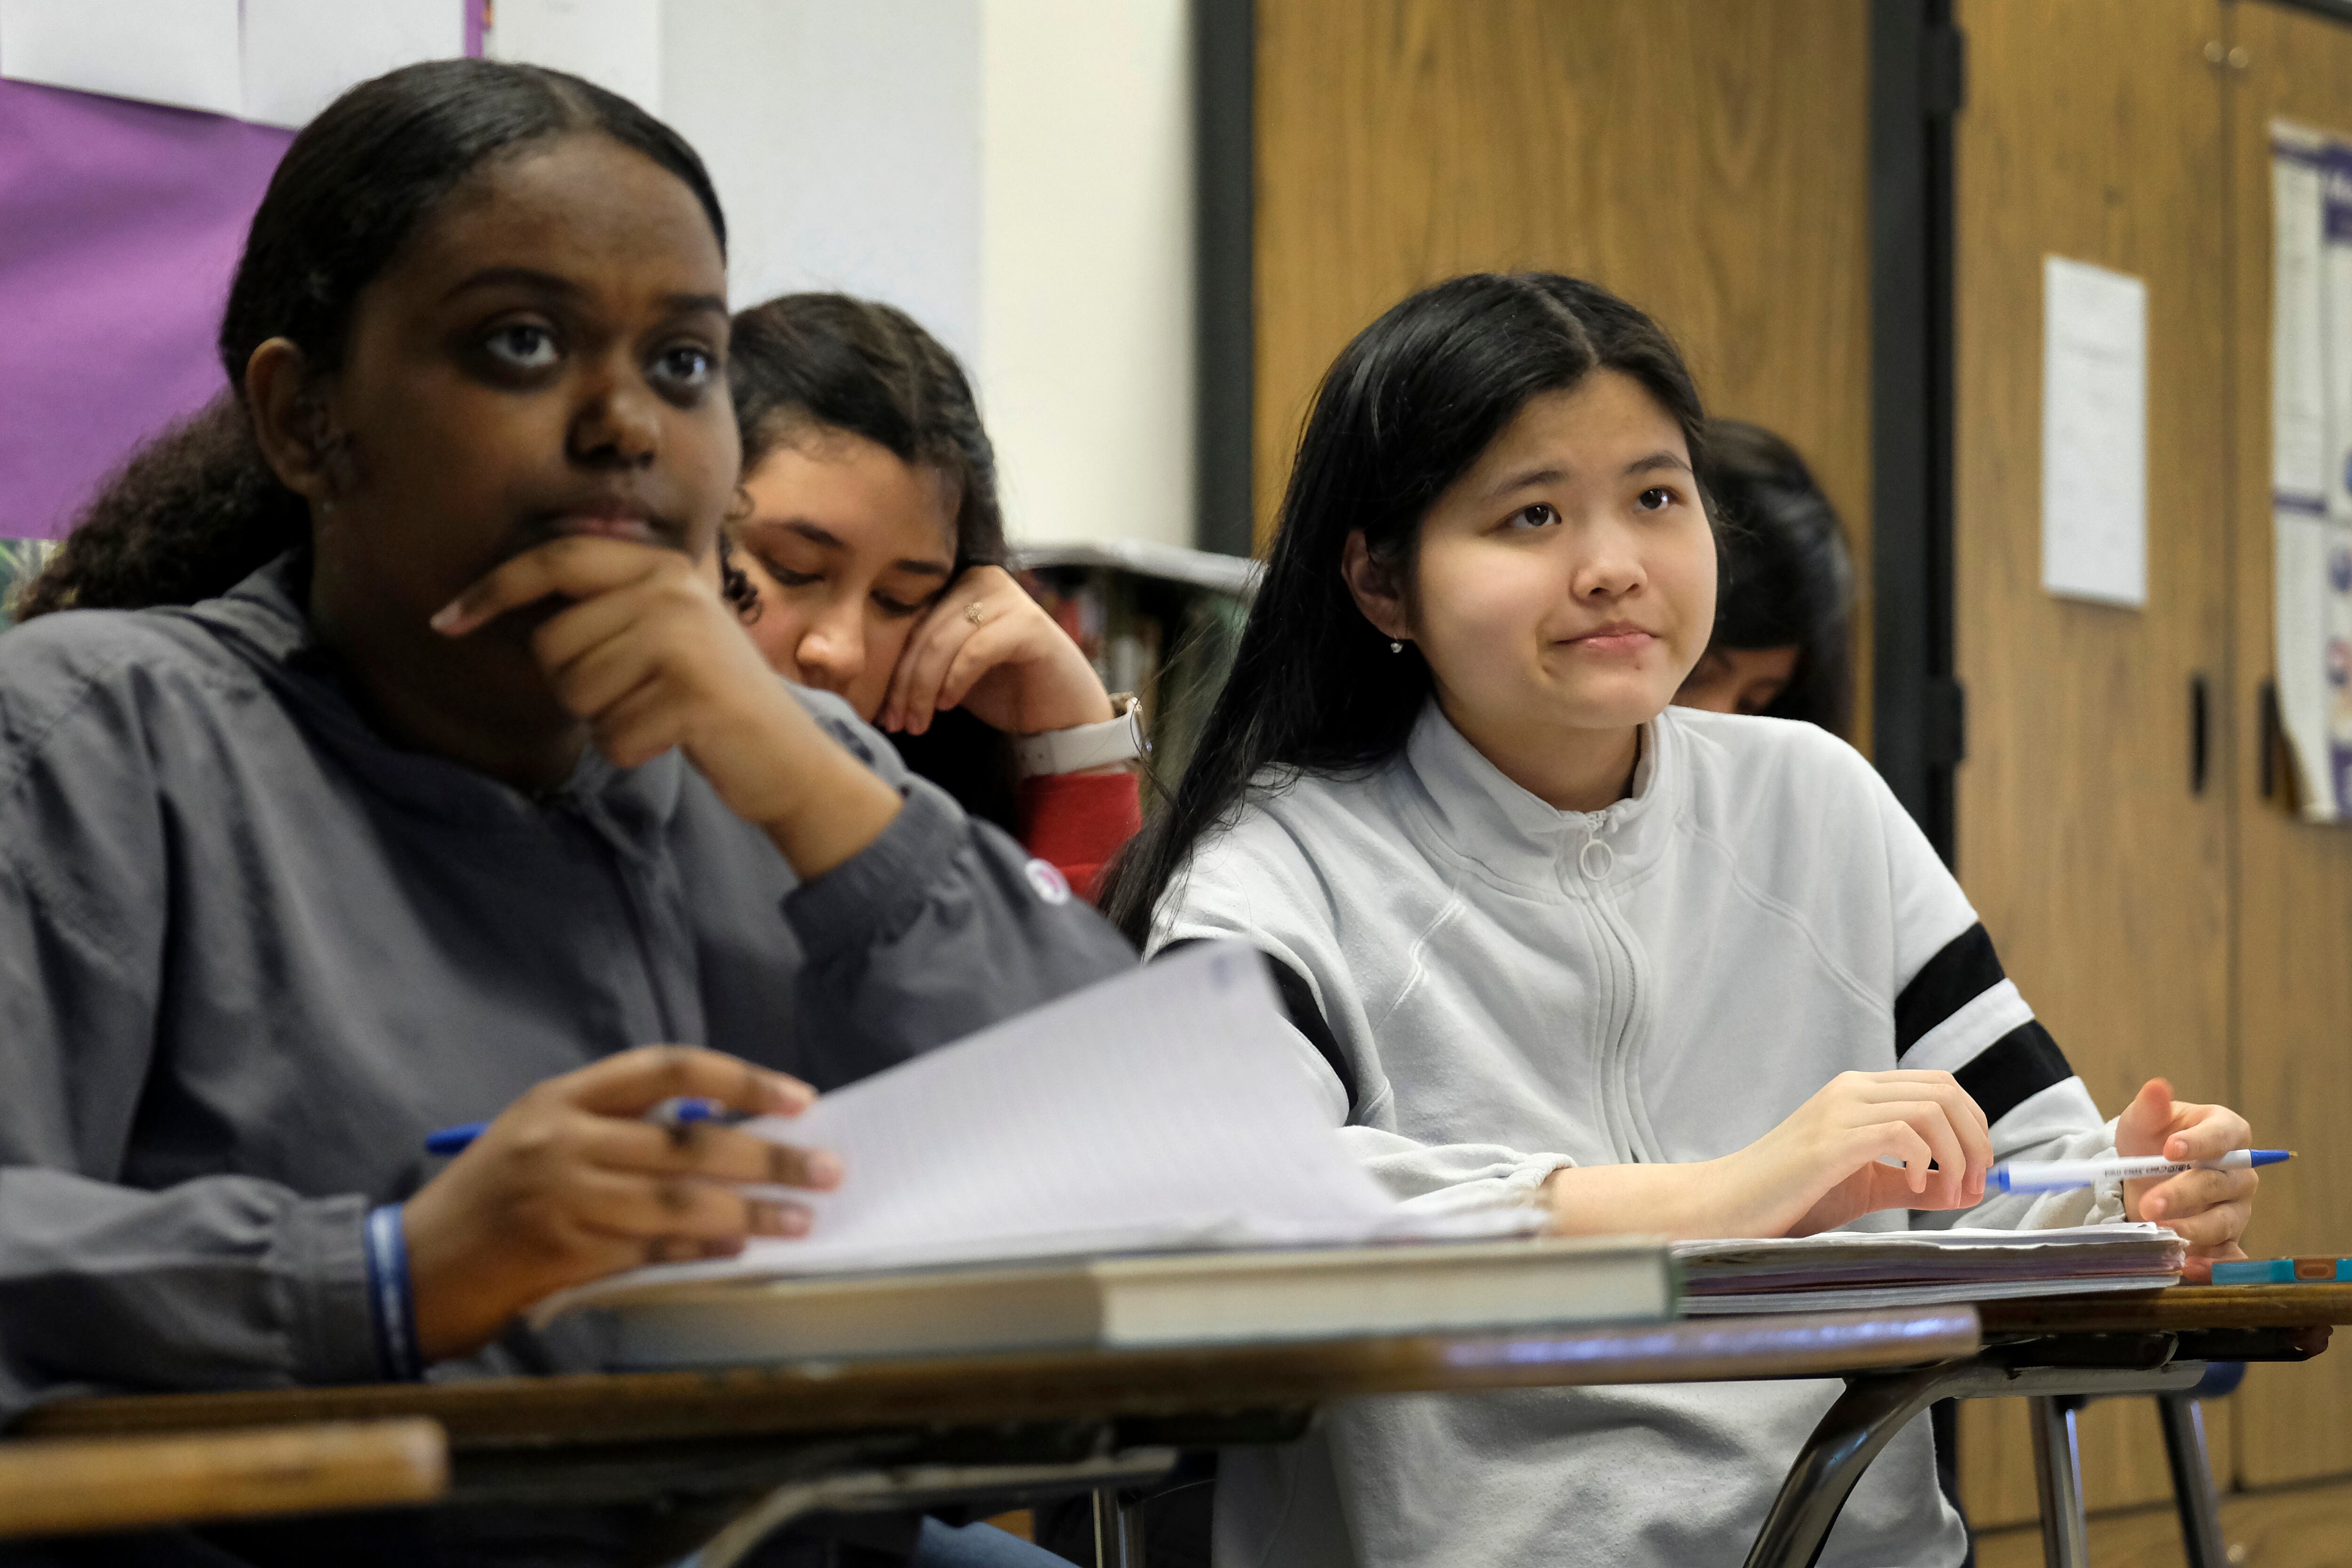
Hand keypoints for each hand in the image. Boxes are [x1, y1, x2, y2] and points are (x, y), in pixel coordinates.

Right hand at [402, 1046, 836, 1360]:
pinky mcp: (564, 1255)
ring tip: (803, 1218)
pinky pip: (651, 1251)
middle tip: (828, 1168)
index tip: (799, 1099)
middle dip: (768, 1155)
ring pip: (681, 1200)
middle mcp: (565, 1139)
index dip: (740, 1079)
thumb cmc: (490, 1197)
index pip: (669, 1069)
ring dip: (751, 1212)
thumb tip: (720, 1129)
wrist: (410, 1267)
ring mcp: (564, 1198)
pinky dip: (701, 1251)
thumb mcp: (542, 1133)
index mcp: (563, 1097)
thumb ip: (619, 1126)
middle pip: (690, 1139)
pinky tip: (741, 1249)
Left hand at [434, 537, 900, 874]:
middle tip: (636, 693)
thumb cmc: (710, 699)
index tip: (444, 621)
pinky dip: (632, 749)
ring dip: (606, 719)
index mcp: (661, 567)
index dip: (493, 589)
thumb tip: (516, 602)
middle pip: (555, 645)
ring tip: (659, 712)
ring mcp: (683, 641)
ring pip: (576, 692)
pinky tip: (673, 738)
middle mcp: (672, 591)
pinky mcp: (690, 695)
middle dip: (577, 686)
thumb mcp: (665, 631)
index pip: (557, 561)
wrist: (788, 758)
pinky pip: (610, 735)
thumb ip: (609, 604)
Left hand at [878, 566, 1113, 739]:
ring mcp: (1009, 597)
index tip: (883, 713)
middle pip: (923, 632)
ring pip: (943, 641)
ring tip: (918, 722)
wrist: (1062, 716)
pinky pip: (976, 649)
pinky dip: (956, 679)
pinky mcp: (1030, 623)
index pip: (910, 622)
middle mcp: (982, 579)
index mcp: (959, 585)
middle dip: (904, 684)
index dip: (891, 669)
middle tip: (897, 723)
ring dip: (923, 688)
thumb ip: (920, 660)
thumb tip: (863, 677)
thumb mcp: (950, 673)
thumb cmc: (1006, 693)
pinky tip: (948, 704)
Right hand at [1545, 1070, 1990, 1240]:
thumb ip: (1912, 1181)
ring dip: (1958, 1155)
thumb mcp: (1864, 1185)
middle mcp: (1851, 1089)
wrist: (1728, 1206)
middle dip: (1978, 1141)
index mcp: (1858, 1092)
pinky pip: (1904, 1133)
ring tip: (1948, 1192)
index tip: (1980, 1175)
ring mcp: (1840, 1111)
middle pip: (1945, 1090)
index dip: (1975, 1126)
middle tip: (1975, 1186)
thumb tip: (1967, 1187)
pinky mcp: (1832, 1140)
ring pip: (1932, 1108)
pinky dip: (1926, 1163)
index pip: (1939, 1086)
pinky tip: (1916, 1191)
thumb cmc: (1789, 1197)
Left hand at [2118, 1077, 2255, 1281]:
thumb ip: (2150, 1107)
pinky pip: (2228, 1255)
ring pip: (2223, 1222)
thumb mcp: (2143, 1121)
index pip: (2224, 1135)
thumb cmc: (2151, 1142)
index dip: (2200, 1143)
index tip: (2170, 1150)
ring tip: (2161, 1233)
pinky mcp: (2226, 1239)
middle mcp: (2239, 1172)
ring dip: (2192, 1230)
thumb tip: (2156, 1087)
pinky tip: (2187, 1267)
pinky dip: (2211, 1265)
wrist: (2142, 1176)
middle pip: (2220, 1183)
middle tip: (2150, 1205)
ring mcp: (2235, 1208)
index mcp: (2226, 1132)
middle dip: (2184, 1194)